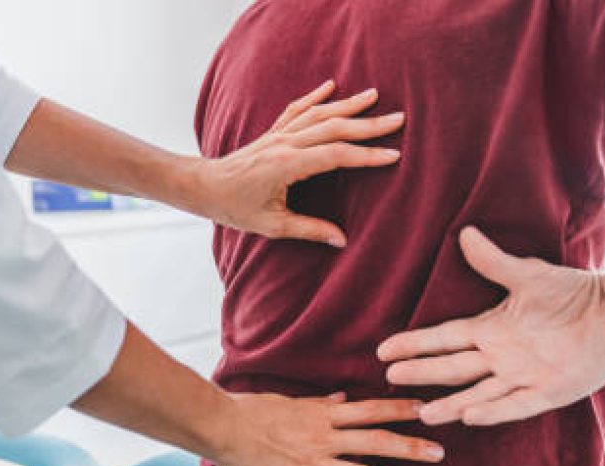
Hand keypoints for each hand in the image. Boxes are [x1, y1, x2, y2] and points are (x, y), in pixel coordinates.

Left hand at [193, 80, 403, 247]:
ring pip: (318, 114)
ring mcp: (278, 135)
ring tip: (374, 96)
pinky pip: (297, 110)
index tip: (393, 155)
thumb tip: (342, 240)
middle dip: (368, 124)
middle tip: (398, 119)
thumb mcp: (273, 225)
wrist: (205, 187)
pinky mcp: (272, 132)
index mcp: (288, 166)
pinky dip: (315, 97)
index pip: (337, 156)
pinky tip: (330, 86)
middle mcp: (285, 144)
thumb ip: (309, 230)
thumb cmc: (236, 208)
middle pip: (334, 128)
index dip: (366, 155)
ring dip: (348, 105)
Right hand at [214, 392, 444, 465]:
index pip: (372, 410)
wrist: (223, 429)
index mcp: (323, 414)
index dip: (401, 410)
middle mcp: (323, 437)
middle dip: (410, 446)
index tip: (426, 409)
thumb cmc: (254, 411)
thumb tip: (344, 398)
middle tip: (438, 452)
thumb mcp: (290, 401)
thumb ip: (320, 403)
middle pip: (376, 441)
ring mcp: (312, 463)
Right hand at [376, 227, 604, 426]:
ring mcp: (522, 376)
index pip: (444, 339)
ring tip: (423, 413)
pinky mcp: (548, 392)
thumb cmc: (573, 293)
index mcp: (492, 330)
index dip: (415, 345)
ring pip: (477, 394)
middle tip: (390, 379)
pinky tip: (470, 418)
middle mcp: (500, 357)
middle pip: (452, 368)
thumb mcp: (528, 275)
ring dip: (451, 403)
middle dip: (422, 373)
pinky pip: (516, 405)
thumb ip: (494, 262)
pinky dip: (494, 411)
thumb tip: (465, 234)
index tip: (385, 350)